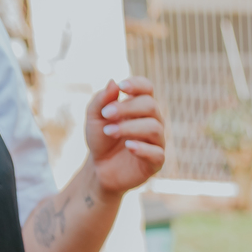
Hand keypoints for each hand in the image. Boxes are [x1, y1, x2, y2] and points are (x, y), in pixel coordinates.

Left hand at [86, 77, 164, 197]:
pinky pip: (157, 153)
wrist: (100, 168)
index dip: (138, 84)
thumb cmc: (101, 139)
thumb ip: (101, 99)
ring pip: (154, 128)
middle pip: (151, 106)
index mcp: (139, 107)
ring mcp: (156, 142)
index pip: (147, 89)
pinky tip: (128, 146)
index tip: (122, 87)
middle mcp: (152, 122)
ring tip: (110, 132)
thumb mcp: (94, 117)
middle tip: (107, 114)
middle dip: (128, 108)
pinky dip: (142, 148)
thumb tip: (113, 82)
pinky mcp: (156, 162)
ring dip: (130, 128)